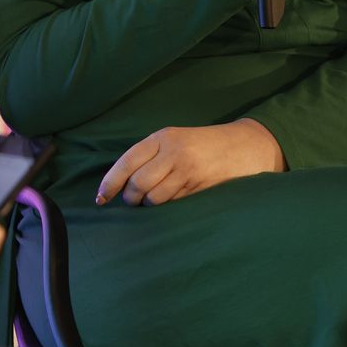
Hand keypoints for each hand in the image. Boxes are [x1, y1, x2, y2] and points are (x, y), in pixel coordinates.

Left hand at [96, 120, 284, 206]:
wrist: (246, 146)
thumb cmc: (204, 145)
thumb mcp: (176, 140)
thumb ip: (152, 156)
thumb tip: (122, 183)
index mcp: (163, 138)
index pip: (127, 162)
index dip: (110, 182)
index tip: (100, 198)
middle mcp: (173, 152)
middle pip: (138, 184)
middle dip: (131, 199)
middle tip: (134, 202)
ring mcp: (188, 171)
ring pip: (155, 198)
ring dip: (149, 206)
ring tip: (154, 202)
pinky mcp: (201, 188)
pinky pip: (174, 205)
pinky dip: (167, 209)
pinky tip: (171, 204)